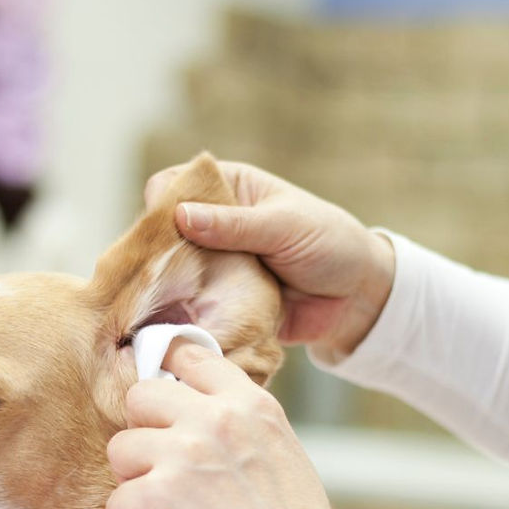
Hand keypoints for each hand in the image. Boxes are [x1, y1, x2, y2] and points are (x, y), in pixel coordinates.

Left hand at [106, 339, 364, 508]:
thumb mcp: (281, 451)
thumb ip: (239, 424)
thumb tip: (197, 412)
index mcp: (249, 405)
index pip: (190, 356)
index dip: (169, 375)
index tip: (164, 400)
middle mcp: (212, 420)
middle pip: (141, 395)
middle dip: (143, 429)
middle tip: (158, 463)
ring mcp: (179, 456)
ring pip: (120, 448)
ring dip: (134, 478)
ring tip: (163, 506)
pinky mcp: (153, 499)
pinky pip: (117, 501)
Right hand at [145, 160, 395, 358]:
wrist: (357, 300)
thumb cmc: (329, 245)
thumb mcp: (284, 226)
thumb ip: (234, 224)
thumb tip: (180, 216)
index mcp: (229, 189)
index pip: (175, 184)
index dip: (161, 203)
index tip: (156, 229)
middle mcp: (214, 225)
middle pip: (164, 232)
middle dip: (154, 252)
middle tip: (151, 275)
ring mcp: (215, 265)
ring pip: (173, 273)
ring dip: (166, 287)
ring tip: (154, 303)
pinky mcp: (220, 301)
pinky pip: (192, 307)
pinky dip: (183, 315)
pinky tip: (171, 325)